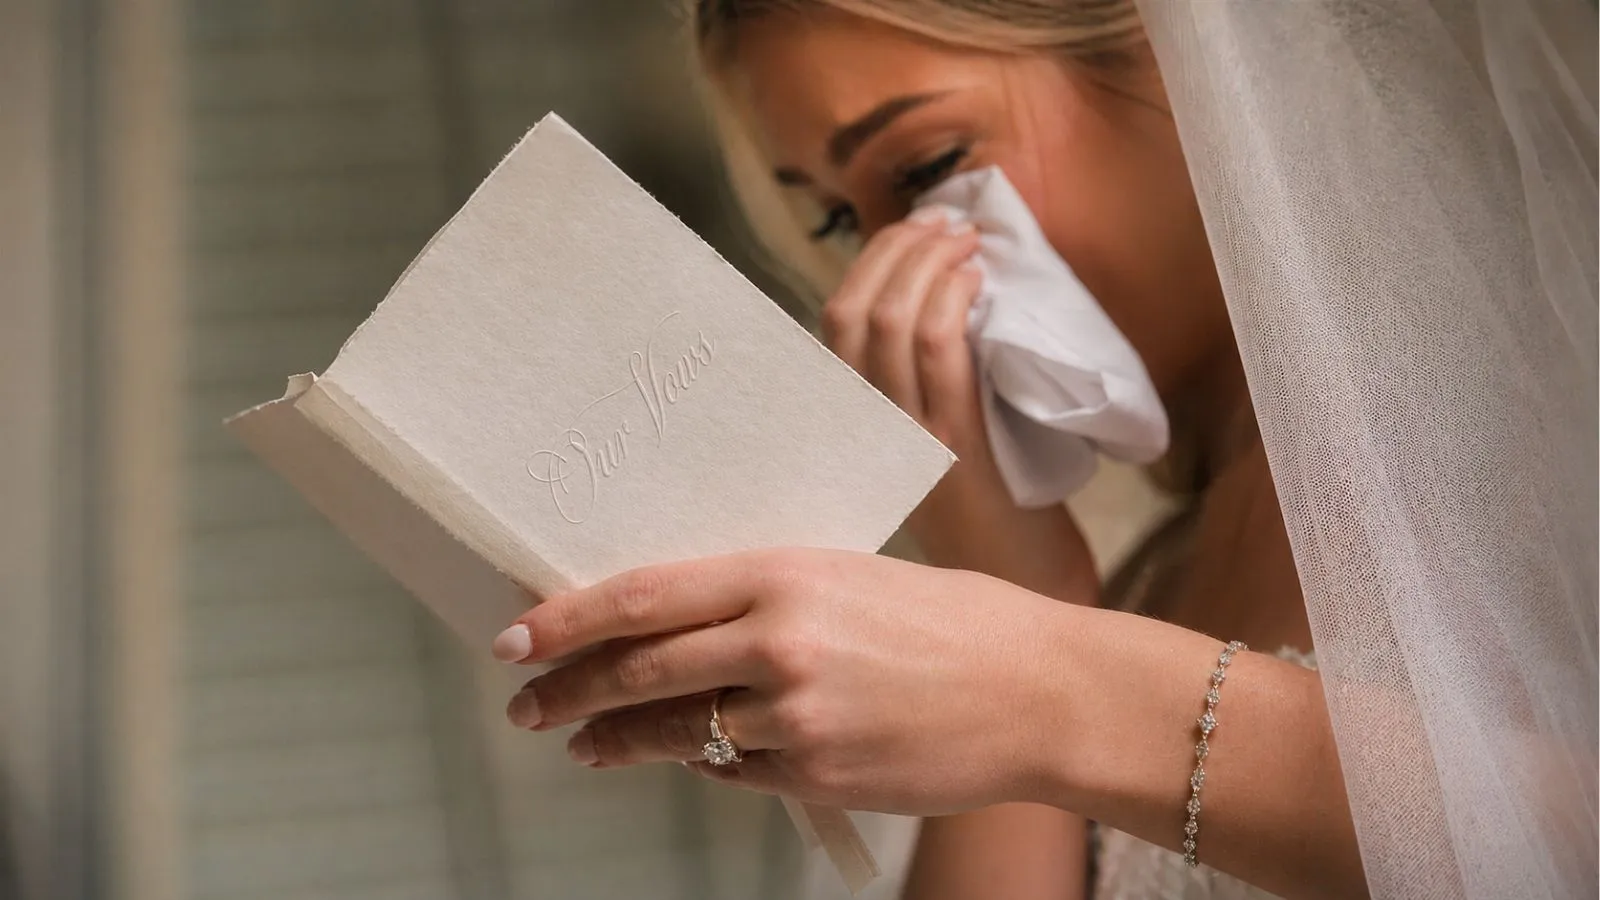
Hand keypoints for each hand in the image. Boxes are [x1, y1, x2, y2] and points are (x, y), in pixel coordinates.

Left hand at [493, 548, 1071, 816]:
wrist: (1038, 691)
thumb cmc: (949, 620)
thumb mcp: (849, 576)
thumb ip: (761, 598)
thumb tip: (673, 625)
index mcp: (786, 572)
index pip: (644, 594)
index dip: (567, 620)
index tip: (515, 638)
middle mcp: (780, 642)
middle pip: (640, 669)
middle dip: (568, 690)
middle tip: (523, 704)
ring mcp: (795, 718)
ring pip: (674, 731)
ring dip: (616, 739)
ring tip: (582, 742)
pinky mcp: (815, 776)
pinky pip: (730, 771)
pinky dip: (699, 762)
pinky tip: (682, 755)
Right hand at [825, 209, 1095, 601]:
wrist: (1027, 601)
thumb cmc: (996, 526)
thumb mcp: (942, 453)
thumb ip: (929, 392)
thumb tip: (949, 301)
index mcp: (857, 430)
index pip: (832, 328)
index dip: (871, 263)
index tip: (915, 228)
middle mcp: (866, 432)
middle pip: (848, 313)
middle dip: (896, 248)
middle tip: (947, 220)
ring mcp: (906, 439)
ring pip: (888, 323)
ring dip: (928, 261)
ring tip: (967, 237)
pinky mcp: (954, 448)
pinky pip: (940, 354)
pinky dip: (954, 300)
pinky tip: (977, 280)